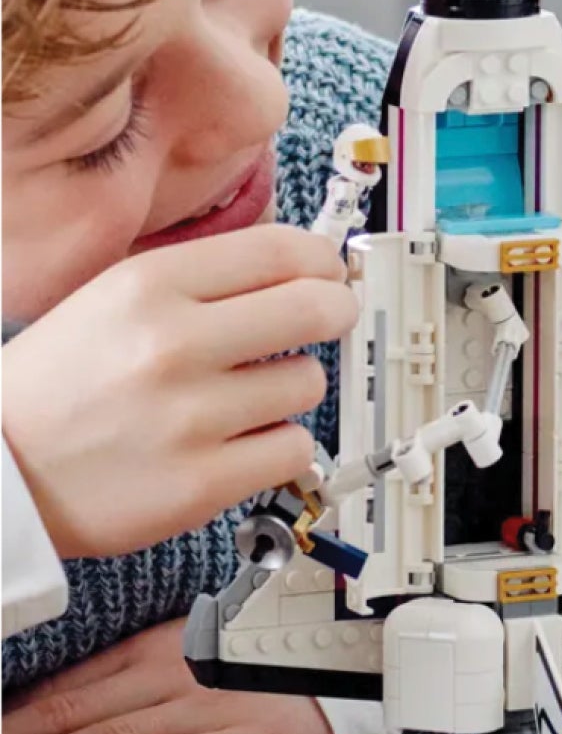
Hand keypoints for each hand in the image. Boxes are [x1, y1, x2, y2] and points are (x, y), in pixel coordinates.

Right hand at [2, 225, 356, 558]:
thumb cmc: (55, 387)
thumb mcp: (111, 300)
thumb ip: (200, 281)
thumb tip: (299, 269)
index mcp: (148, 286)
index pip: (281, 250)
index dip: (324, 260)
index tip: (329, 273)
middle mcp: (173, 344)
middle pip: (316, 309)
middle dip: (334, 311)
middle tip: (327, 320)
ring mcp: (191, 416)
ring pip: (309, 383)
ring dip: (290, 388)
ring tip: (243, 397)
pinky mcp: (202, 482)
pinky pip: (295, 448)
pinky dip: (278, 447)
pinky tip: (240, 442)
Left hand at [2, 619, 336, 733]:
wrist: (352, 674)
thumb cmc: (266, 671)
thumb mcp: (187, 656)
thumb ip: (123, 679)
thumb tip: (45, 705)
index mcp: (153, 649)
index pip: (61, 689)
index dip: (5, 721)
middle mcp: (170, 674)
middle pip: (71, 717)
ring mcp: (205, 707)